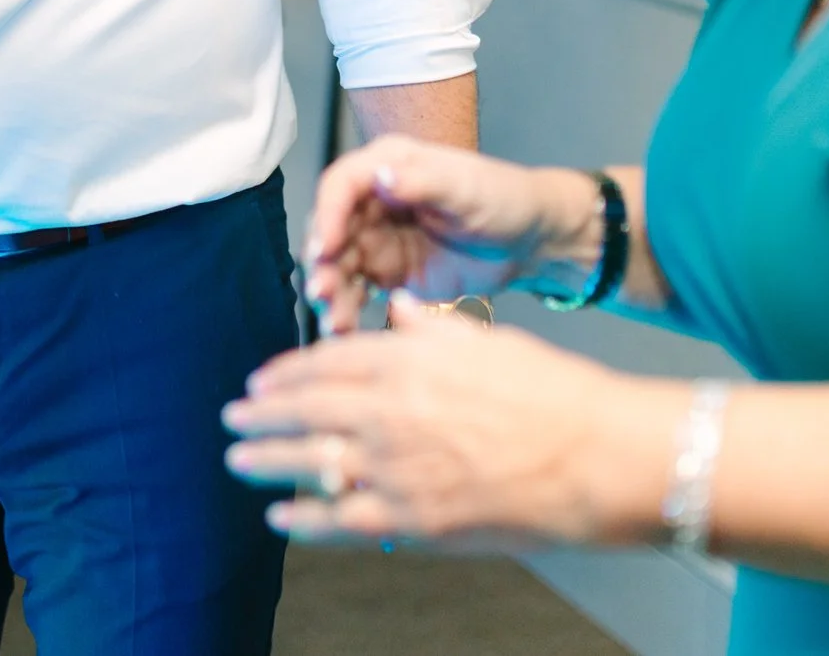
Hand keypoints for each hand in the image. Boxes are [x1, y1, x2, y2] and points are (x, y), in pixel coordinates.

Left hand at [223, 294, 677, 550]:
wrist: (595, 455)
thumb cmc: (554, 393)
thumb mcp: (488, 339)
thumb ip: (431, 328)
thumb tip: (397, 310)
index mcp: (408, 360)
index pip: (327, 360)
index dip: (287, 371)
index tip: (263, 378)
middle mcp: (390, 411)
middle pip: (306, 408)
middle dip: (261, 413)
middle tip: (233, 416)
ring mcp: (396, 467)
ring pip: (311, 460)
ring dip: (267, 459)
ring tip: (237, 458)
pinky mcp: (413, 518)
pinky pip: (340, 518)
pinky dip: (303, 517)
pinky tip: (278, 514)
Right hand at [303, 138, 600, 333]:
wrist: (530, 242)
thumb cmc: (504, 199)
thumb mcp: (466, 187)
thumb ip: (423, 181)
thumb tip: (382, 174)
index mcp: (389, 164)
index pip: (342, 185)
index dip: (328, 215)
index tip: (328, 247)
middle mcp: (374, 198)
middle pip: (331, 229)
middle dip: (323, 263)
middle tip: (322, 293)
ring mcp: (378, 237)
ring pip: (339, 265)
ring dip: (331, 293)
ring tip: (336, 322)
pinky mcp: (387, 271)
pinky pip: (356, 291)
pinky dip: (348, 310)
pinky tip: (347, 330)